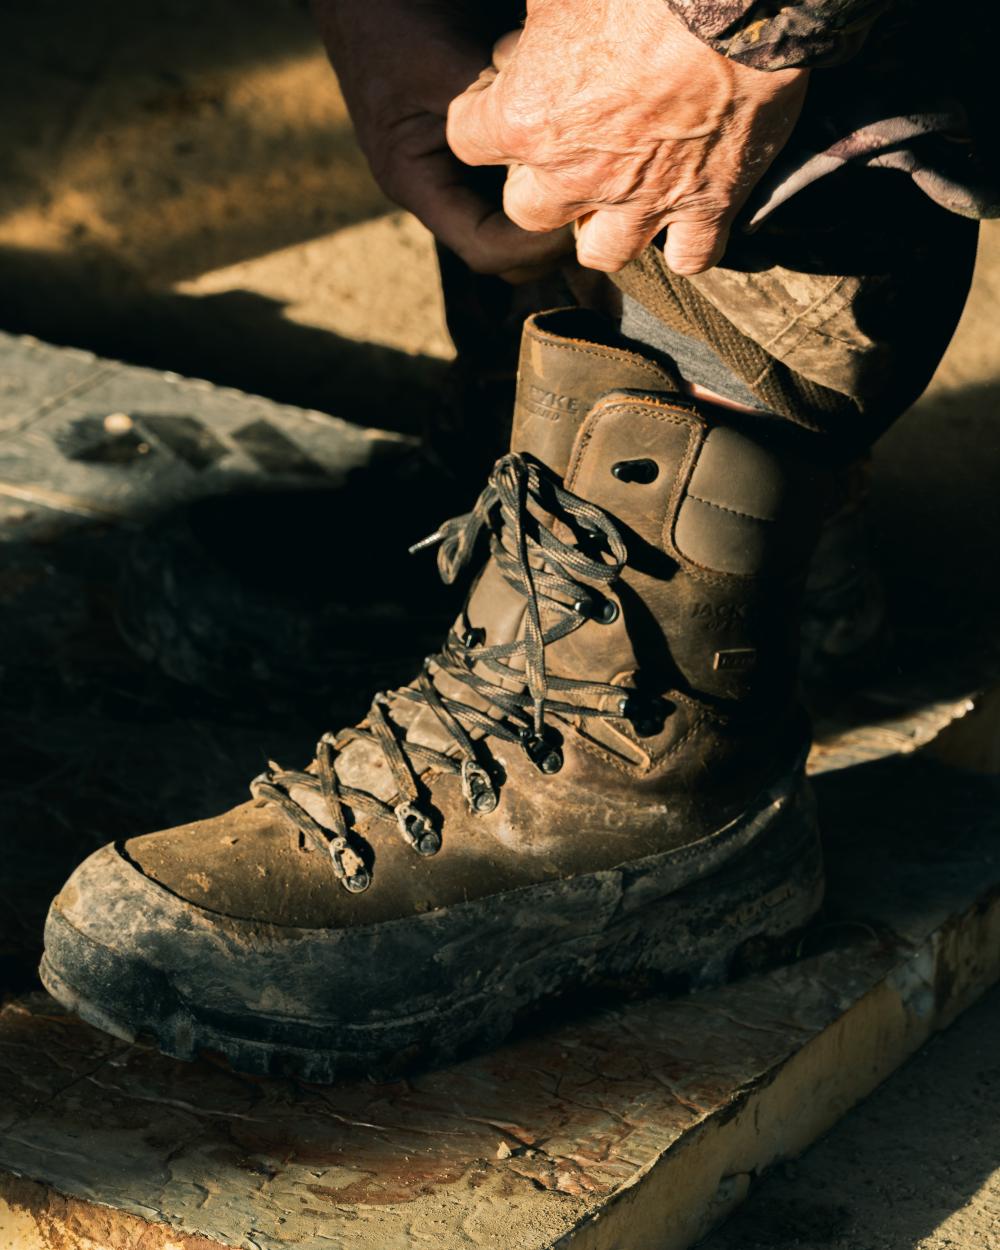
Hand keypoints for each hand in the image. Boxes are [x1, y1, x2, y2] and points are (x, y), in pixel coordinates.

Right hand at [312, 0, 572, 277]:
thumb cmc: (393, 16)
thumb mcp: (445, 61)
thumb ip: (494, 107)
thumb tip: (557, 142)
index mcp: (417, 183)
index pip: (485, 249)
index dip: (536, 247)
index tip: (580, 219)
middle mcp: (436, 189)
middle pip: (503, 254)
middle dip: (549, 244)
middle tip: (599, 210)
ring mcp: (453, 174)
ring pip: (511, 226)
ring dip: (551, 215)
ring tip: (594, 192)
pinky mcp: (472, 153)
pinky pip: (513, 188)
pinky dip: (544, 182)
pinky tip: (574, 160)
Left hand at [447, 0, 808, 274]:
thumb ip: (529, 30)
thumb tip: (518, 44)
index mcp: (526, 119)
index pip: (468, 138)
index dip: (479, 117)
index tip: (497, 99)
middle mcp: (577, 175)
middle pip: (528, 212)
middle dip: (538, 185)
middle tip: (563, 151)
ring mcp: (643, 200)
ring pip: (601, 253)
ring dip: (603, 228)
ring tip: (617, 195)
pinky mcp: (709, 206)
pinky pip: (688, 258)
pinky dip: (684, 244)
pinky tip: (685, 218)